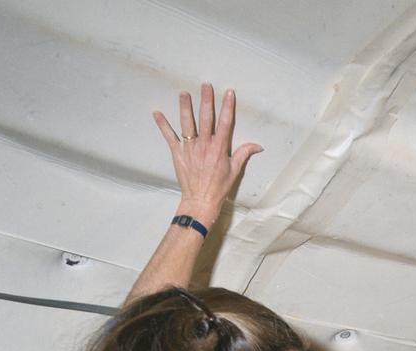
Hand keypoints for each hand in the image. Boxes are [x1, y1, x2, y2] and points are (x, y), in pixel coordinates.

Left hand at [153, 84, 262, 223]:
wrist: (201, 200)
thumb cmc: (219, 187)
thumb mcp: (235, 171)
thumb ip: (244, 154)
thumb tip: (258, 146)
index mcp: (219, 149)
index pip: (225, 124)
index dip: (227, 107)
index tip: (228, 93)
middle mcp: (204, 146)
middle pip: (205, 118)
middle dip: (206, 100)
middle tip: (205, 85)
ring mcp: (190, 148)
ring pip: (187, 124)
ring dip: (185, 107)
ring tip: (184, 93)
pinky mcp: (178, 153)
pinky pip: (169, 136)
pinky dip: (162, 125)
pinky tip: (157, 113)